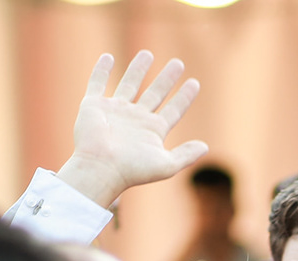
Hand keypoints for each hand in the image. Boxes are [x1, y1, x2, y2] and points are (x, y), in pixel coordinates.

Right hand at [54, 52, 207, 209]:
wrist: (101, 167)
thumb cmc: (133, 169)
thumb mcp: (167, 165)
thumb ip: (186, 155)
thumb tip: (205, 147)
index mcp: (152, 130)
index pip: (173, 110)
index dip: (184, 97)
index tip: (195, 83)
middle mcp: (135, 119)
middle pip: (155, 93)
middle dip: (166, 79)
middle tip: (178, 63)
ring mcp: (114, 111)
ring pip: (129, 84)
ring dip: (138, 69)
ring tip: (148, 53)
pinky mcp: (92, 106)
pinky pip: (97, 83)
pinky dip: (101, 70)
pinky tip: (108, 57)